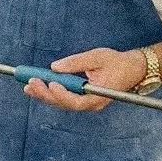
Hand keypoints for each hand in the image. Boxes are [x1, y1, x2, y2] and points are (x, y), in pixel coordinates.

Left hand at [23, 47, 147, 111]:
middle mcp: (91, 104)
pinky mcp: (82, 98)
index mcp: (98, 96)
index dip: (61, 95)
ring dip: (44, 94)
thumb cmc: (118, 63)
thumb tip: (55, 67)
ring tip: (29, 85)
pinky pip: (64, 98)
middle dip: (46, 94)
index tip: (51, 83)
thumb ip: (76, 62)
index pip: (76, 101)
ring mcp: (86, 102)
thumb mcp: (98, 57)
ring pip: (62, 102)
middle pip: (65, 104)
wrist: (132, 69)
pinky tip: (38, 87)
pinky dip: (50, 92)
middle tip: (31, 83)